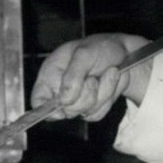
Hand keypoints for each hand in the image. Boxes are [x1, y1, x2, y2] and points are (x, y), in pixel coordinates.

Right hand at [31, 33, 150, 121]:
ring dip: (101, 93)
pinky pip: (97, 114)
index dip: (44, 109)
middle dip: (85, 95)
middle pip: (65, 109)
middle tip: (92, 77)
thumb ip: (73, 75)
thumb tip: (64, 99)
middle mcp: (61, 89)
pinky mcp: (91, 107)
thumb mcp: (85, 54)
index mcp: (51, 74)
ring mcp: (76, 100)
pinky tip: (109, 82)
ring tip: (105, 74)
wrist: (124, 54)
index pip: (37, 99)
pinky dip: (108, 98)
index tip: (62, 109)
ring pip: (84, 112)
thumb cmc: (100, 48)